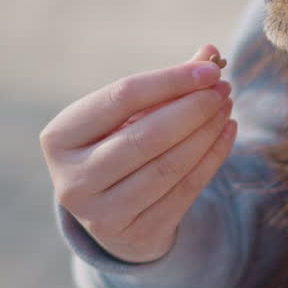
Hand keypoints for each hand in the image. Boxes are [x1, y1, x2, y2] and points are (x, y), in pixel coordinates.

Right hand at [41, 45, 238, 262]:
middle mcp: (73, 179)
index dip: (170, 80)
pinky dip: (213, 158)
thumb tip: (210, 53)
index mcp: (60, 138)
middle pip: (146, 135)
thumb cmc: (119, 147)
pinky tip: (228, 132)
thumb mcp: (128, 116)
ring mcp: (102, 214)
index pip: (122, 97)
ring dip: (207, 132)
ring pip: (169, 165)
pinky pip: (185, 190)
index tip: (210, 68)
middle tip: (224, 88)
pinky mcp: (136, 234)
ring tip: (227, 107)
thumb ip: (166, 85)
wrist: (113, 215)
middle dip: (193, 107)